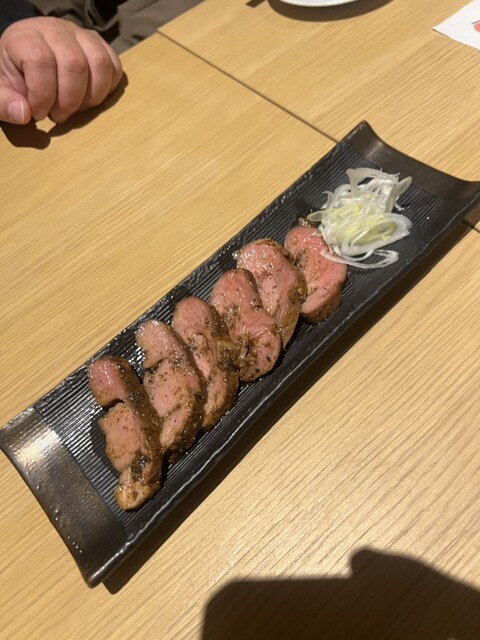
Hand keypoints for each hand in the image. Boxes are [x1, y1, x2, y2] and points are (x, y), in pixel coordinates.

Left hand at [0, 17, 122, 124]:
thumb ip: (2, 102)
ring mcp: (80, 35)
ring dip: (92, 96)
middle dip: (70, 100)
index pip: (41, 61)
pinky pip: (114, 65)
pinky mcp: (98, 45)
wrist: (26, 57)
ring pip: (100, 63)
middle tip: (59, 115)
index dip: (42, 94)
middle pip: (75, 63)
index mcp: (25, 37)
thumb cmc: (15, 75)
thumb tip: (23, 114)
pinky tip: (90, 99)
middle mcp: (55, 30)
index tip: (38, 113)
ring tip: (77, 108)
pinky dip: (108, 88)